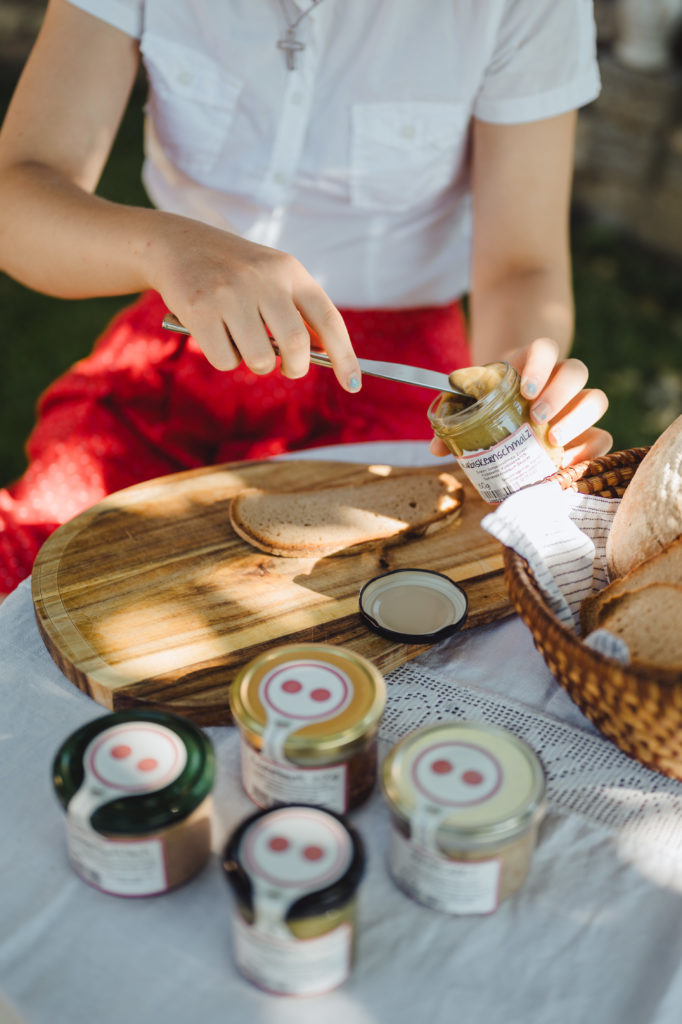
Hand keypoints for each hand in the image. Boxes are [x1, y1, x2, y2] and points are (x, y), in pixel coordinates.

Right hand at [147, 214, 361, 391]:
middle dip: (296, 368)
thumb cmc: (234, 272)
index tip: (353, 384)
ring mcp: (231, 293)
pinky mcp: (200, 309)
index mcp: (290, 271)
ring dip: (256, 364)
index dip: (345, 356)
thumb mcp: (272, 277)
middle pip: (296, 346)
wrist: (178, 244)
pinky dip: (225, 359)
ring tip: (242, 342)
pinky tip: (216, 335)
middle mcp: (264, 279)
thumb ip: (297, 311)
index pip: (328, 319)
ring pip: (260, 359)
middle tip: (288, 369)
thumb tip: (321, 355)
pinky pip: (226, 360)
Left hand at [430, 337, 611, 465]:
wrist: (511, 408)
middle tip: (536, 418)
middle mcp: (561, 378)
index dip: (541, 364)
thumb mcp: (473, 401)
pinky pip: (602, 437)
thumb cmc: (490, 401)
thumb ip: (456, 417)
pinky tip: (566, 464)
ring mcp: (577, 403)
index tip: (524, 389)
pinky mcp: (588, 431)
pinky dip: (589, 451)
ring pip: (596, 399)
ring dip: (578, 420)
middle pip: (576, 372)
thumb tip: (437, 447)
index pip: (546, 348)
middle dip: (559, 395)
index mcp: (533, 362)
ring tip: (553, 441)